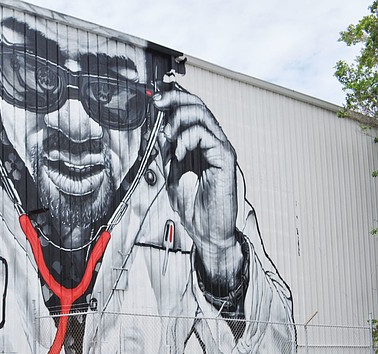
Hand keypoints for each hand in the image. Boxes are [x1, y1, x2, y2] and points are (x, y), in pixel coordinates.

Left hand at [152, 87, 243, 286]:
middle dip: (175, 99)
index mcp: (199, 143)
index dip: (173, 100)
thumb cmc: (193, 205)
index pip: (189, 111)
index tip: (154, 99)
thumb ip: (167, 152)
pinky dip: (187, 139)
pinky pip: (206, 135)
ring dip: (179, 119)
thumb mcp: (171, 173)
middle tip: (157, 102)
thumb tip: (158, 131)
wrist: (206, 229)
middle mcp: (212, 141)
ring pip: (202, 115)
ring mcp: (220, 147)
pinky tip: (178, 153)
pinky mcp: (225, 157)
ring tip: (168, 137)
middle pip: (197, 106)